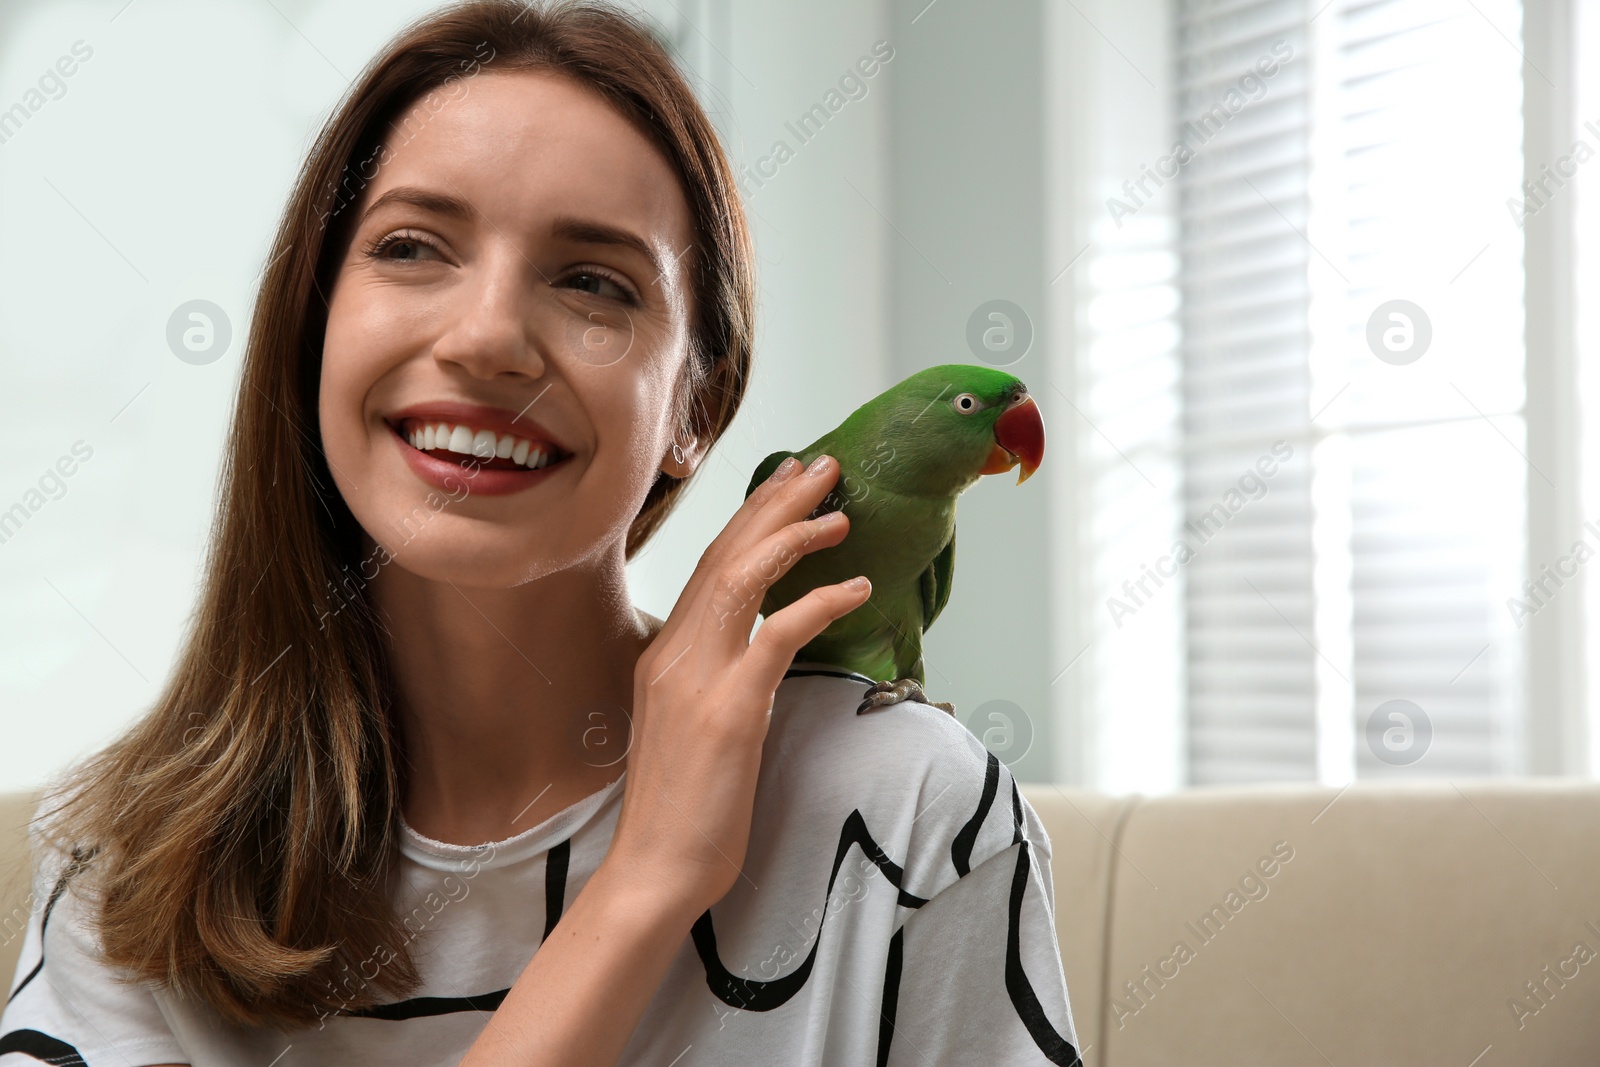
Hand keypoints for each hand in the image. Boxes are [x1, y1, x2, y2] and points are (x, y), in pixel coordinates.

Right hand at [605, 453, 869, 917]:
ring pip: (744, 575)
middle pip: (725, 552)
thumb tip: (753, 656)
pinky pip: (778, 632)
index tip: (787, 484)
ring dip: (795, 534)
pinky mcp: (729, 709)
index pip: (709, 564)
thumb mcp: (689, 727)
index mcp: (666, 654)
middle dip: (776, 501)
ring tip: (840, 512)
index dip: (751, 518)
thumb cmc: (681, 810)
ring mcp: (698, 677)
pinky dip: (820, 601)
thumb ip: (712, 681)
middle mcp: (675, 652)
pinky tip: (855, 586)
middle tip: (823, 466)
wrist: (654, 870)